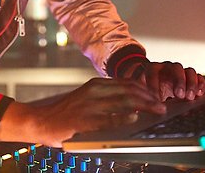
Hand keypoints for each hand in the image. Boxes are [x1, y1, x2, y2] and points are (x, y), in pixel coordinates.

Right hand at [0, 77, 166, 147]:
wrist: (42, 121)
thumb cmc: (68, 113)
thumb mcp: (88, 99)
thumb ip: (107, 98)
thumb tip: (134, 104)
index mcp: (96, 86)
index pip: (127, 84)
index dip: (145, 90)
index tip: (158, 97)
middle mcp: (94, 92)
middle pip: (129, 91)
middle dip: (149, 98)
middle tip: (163, 106)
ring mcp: (90, 106)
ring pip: (123, 102)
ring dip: (143, 106)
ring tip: (156, 111)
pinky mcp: (85, 120)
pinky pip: (109, 119)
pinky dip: (123, 118)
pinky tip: (134, 119)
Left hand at [128, 61, 204, 101]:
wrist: (156, 87)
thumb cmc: (148, 91)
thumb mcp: (142, 93)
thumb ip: (142, 97)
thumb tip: (138, 108)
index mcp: (153, 68)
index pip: (153, 70)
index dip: (155, 83)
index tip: (156, 98)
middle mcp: (168, 67)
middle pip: (176, 68)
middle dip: (178, 82)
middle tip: (179, 95)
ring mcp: (180, 72)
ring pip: (189, 71)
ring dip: (190, 84)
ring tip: (190, 97)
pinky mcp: (190, 78)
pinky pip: (198, 77)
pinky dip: (200, 84)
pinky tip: (199, 94)